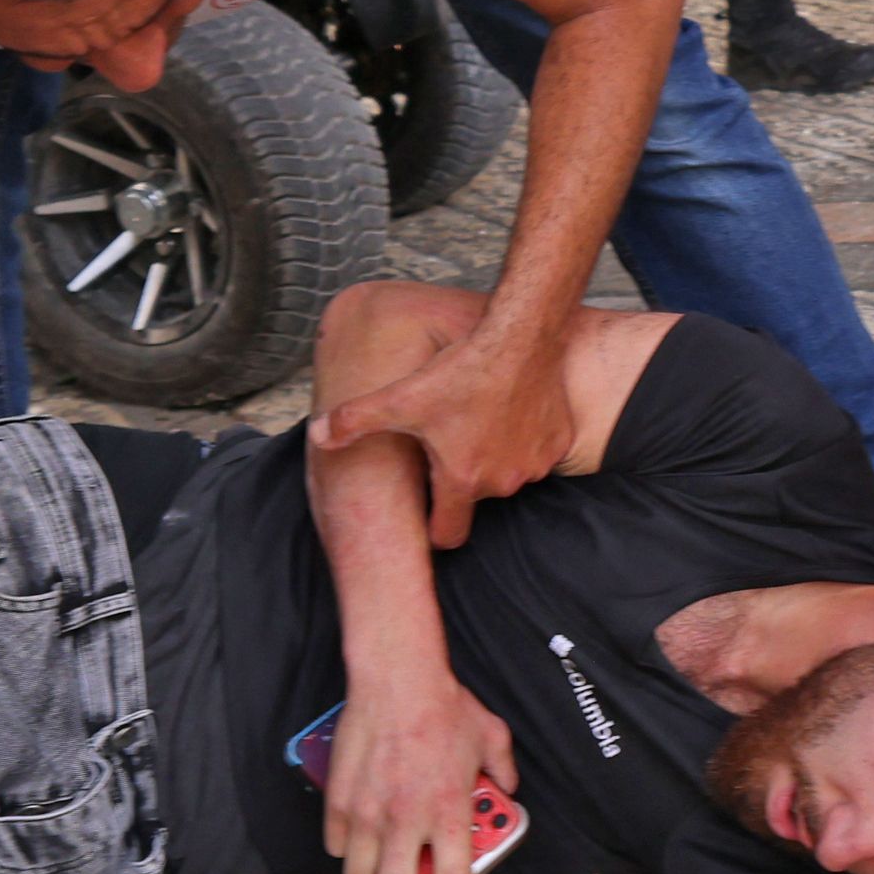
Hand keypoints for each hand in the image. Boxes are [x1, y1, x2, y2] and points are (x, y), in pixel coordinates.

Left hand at [311, 321, 575, 549]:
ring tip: (481, 421)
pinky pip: (539, 453)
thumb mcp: (401, 397)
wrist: (521, 337)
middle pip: (478, 498)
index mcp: (462, 479)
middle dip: (463, 478)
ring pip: (510, 475)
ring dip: (496, 458)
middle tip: (451, 440)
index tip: (427, 511)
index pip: (448, 535)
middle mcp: (502, 481)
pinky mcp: (558, 442)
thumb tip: (315, 434)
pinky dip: (526, 440)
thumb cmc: (462, 370)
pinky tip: (512, 411)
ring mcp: (534, 464)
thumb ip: (354, 420)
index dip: (433, 529)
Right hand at [321, 675, 524, 873]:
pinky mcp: (340, 801)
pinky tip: (363, 825)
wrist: (398, 678)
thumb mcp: (491, 737)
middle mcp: (406, 821)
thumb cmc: (445, 706)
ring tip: (385, 849)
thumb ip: (502, 771)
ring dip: (373, 871)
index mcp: (448, 813)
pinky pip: (337, 846)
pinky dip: (348, 844)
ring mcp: (368, 813)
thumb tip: (505, 789)